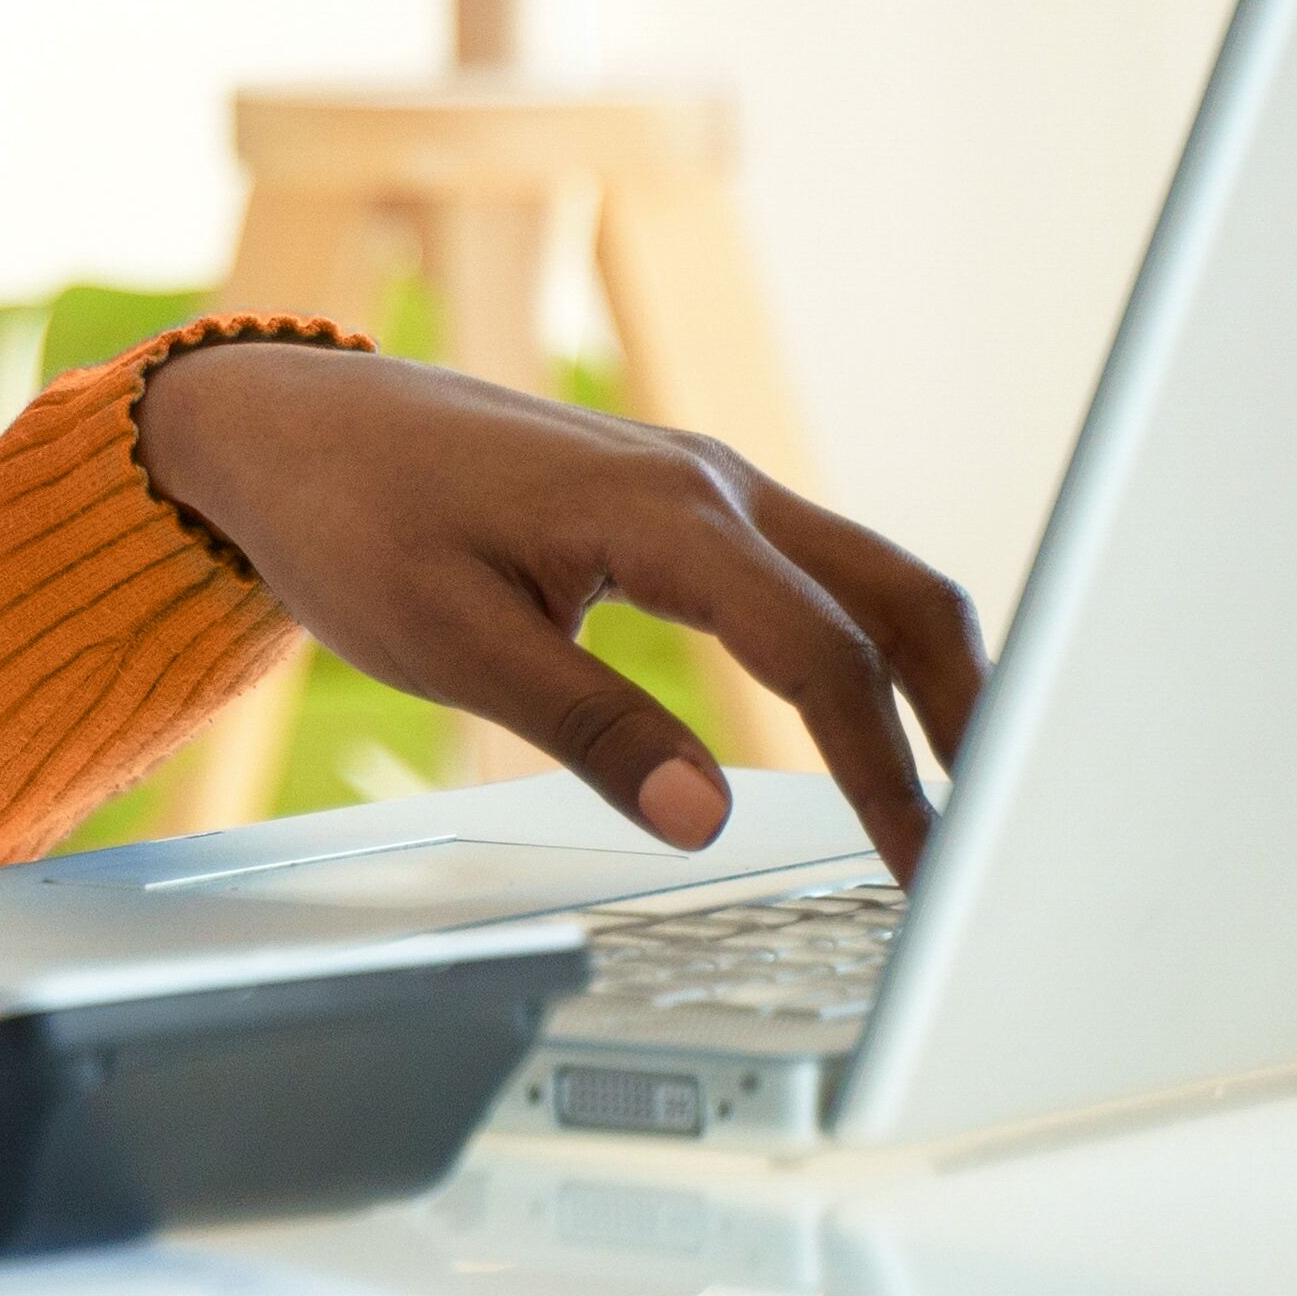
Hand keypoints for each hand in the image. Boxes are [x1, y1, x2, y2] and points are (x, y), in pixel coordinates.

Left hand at [134, 339, 986, 878]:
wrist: (291, 423)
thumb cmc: (352, 516)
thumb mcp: (449, 640)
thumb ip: (589, 730)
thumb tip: (712, 818)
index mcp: (662, 513)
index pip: (818, 657)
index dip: (884, 775)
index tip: (922, 872)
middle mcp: (707, 483)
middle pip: (894, 596)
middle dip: (970, 713)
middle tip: (1005, 836)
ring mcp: (702, 484)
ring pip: (868, 576)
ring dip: (932, 677)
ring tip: (970, 793)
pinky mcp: (681, 502)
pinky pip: (814, 571)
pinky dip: (872, 645)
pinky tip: (880, 720)